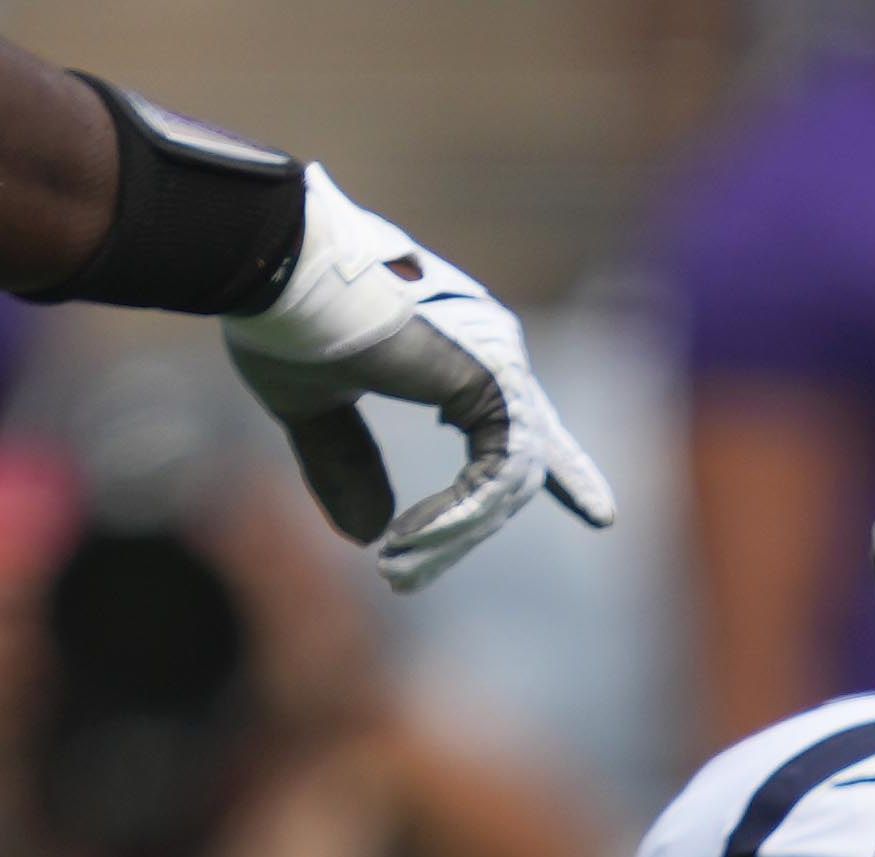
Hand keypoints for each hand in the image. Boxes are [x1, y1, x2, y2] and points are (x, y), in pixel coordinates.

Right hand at [223, 168, 620, 591]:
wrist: (276, 268)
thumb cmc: (284, 316)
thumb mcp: (314, 404)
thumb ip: (346, 461)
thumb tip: (369, 535)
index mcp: (453, 349)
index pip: (517, 419)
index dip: (561, 467)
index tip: (599, 512)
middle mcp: (489, 350)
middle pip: (520, 456)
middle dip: (510, 508)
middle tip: (513, 542)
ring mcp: (498, 365)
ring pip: (507, 481)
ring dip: (450, 536)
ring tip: (398, 571)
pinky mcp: (493, 384)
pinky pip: (497, 479)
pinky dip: (456, 520)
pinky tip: (406, 545)